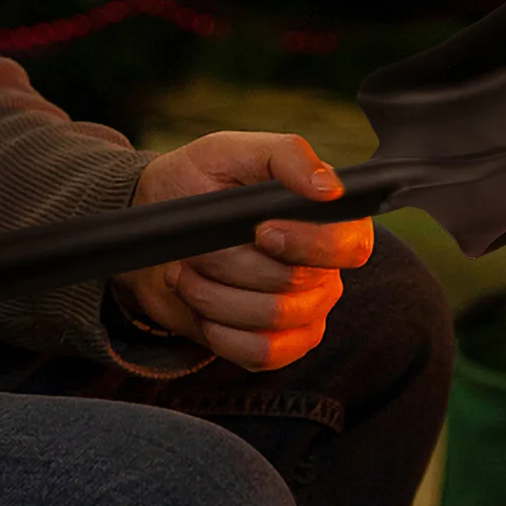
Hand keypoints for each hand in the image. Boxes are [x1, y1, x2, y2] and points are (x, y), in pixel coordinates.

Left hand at [113, 132, 373, 370]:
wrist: (156, 232)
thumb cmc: (200, 183)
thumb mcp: (232, 151)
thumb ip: (286, 155)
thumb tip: (330, 188)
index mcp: (331, 219)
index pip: (349, 244)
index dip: (306, 243)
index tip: (260, 230)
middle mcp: (327, 269)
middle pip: (295, 283)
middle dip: (232, 262)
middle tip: (200, 244)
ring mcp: (306, 312)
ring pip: (271, 319)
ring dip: (214, 295)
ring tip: (188, 271)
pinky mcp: (279, 346)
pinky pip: (261, 354)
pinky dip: (220, 332)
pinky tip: (201, 307)